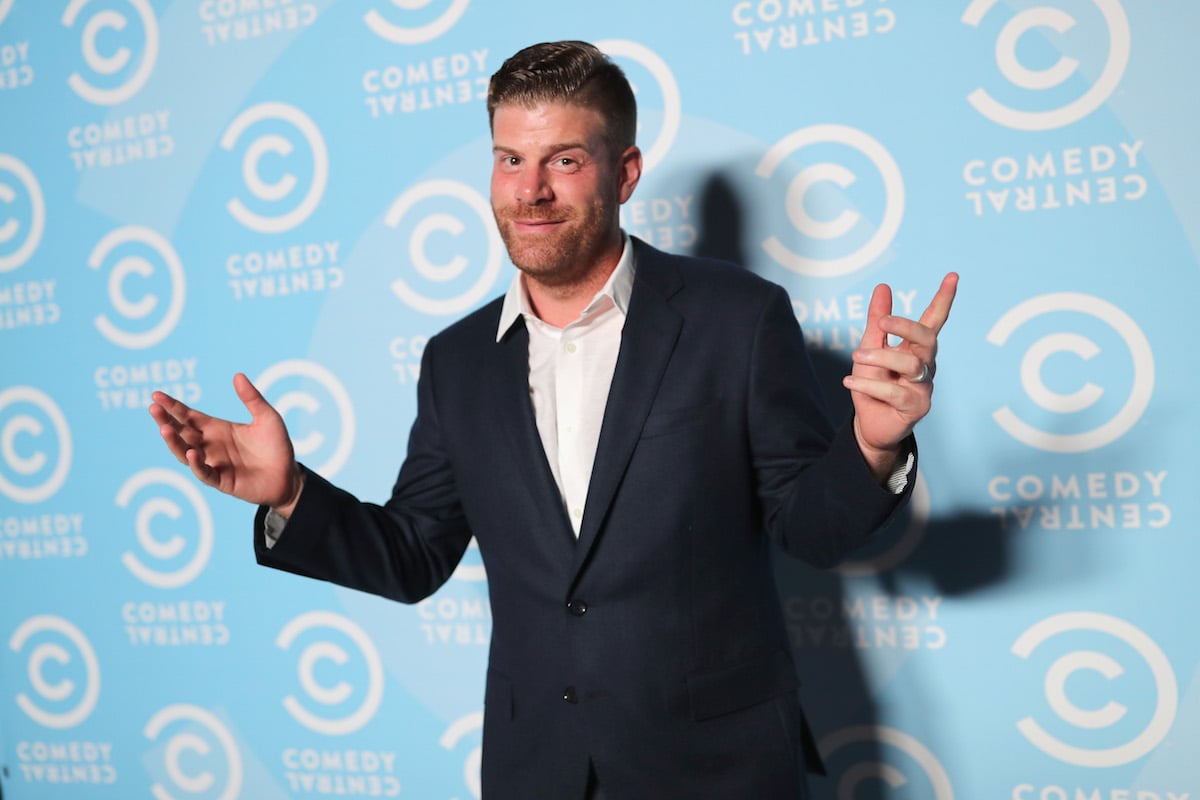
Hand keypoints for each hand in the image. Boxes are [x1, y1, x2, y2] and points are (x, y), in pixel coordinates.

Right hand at [149, 373, 303, 513]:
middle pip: (181, 432)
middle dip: (166, 420)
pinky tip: (192, 453)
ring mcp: (213, 463)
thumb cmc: (276, 446)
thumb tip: (238, 375)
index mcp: (216, 429)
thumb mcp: (267, 418)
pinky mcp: (222, 481)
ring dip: (174, 442)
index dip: (173, 406)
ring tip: (164, 429)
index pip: (188, 416)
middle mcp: (210, 445)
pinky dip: (197, 464)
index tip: (156, 395)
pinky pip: (204, 473)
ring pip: (185, 453)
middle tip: (154, 408)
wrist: (289, 476)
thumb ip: (252, 399)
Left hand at [843, 272, 958, 479]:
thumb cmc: (874, 383)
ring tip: (855, 357)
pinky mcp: (916, 407)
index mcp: (916, 348)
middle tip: (882, 321)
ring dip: (880, 357)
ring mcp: (923, 386)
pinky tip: (850, 381)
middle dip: (907, 326)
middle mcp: (925, 365)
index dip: (943, 299)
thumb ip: (877, 321)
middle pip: (927, 339)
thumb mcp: (870, 348)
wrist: (870, 424)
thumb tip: (883, 286)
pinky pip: (894, 392)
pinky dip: (869, 384)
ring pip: (911, 364)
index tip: (952, 276)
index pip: (934, 320)